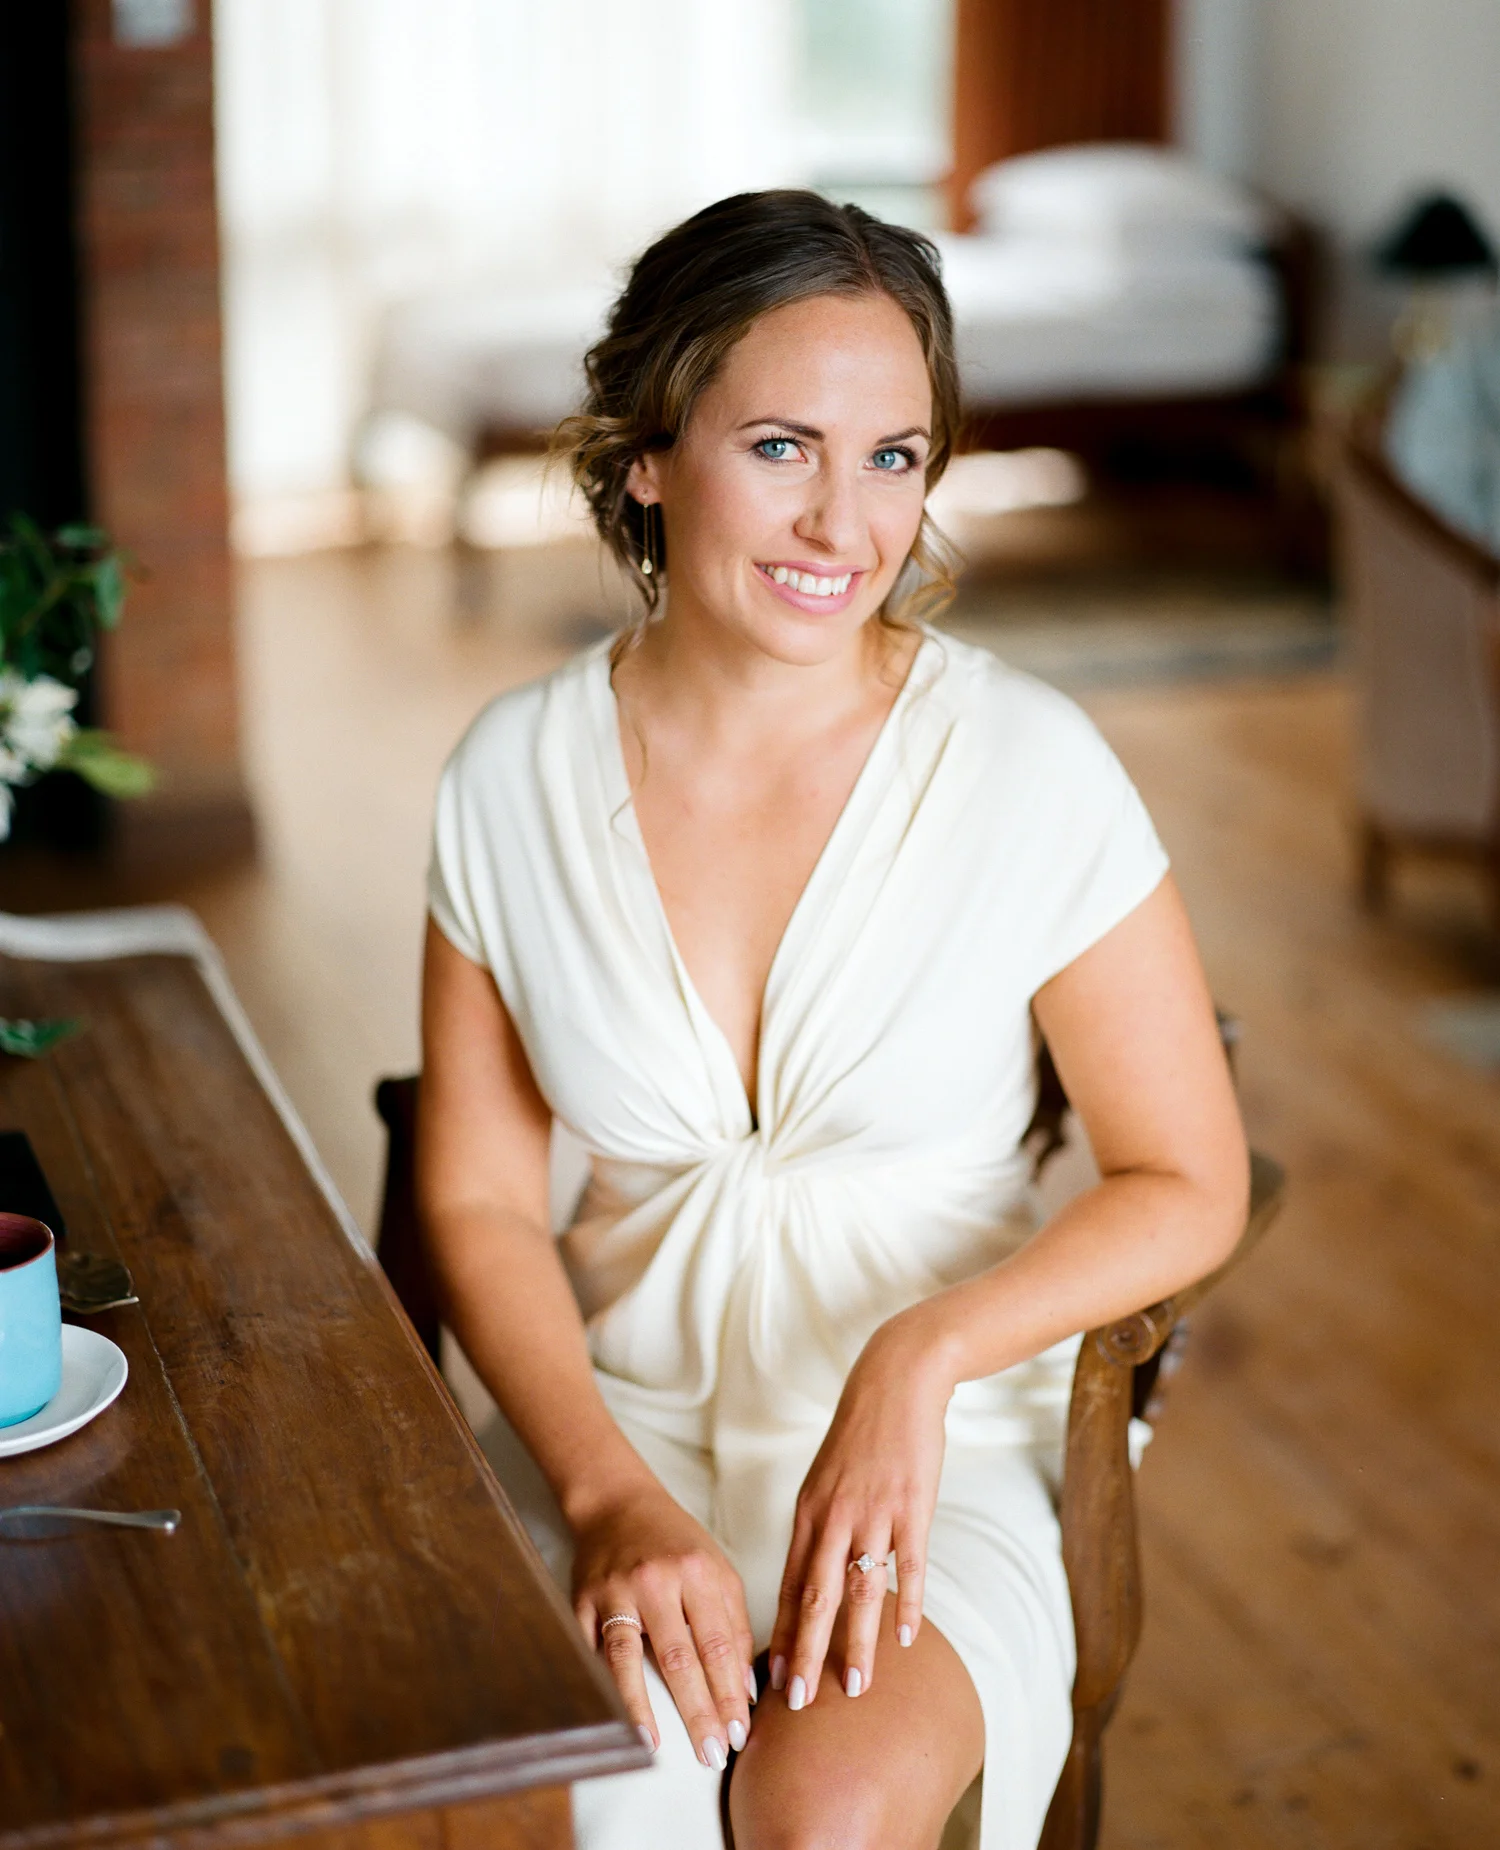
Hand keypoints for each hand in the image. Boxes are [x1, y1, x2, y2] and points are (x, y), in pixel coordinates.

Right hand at [572, 1482, 756, 1768]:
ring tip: (655, 1748)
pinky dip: (601, 1685)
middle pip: (679, 1657)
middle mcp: (655, 1580)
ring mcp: (614, 1591)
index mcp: (696, 1571)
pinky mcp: (582, 1601)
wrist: (616, 1503)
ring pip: (627, 1658)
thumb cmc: (674, 1542)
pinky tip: (612, 1717)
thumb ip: (734, 1626)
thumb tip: (742, 1692)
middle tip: (711, 1753)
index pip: (718, 1644)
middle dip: (698, 1711)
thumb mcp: (716, 1570)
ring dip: (643, 1708)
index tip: (739, 1733)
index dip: (729, 1693)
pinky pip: (591, 1650)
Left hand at [769, 1321, 951, 1708]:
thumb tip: (809, 1583)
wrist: (895, 1384)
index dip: (781, 1634)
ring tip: (854, 1689)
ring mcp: (874, 1512)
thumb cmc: (859, 1437)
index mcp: (809, 1513)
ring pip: (859, 1590)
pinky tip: (905, 1636)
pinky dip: (906, 1602)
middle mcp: (834, 1517)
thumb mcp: (825, 1482)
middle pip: (814, 1597)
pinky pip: (908, 1564)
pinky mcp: (912, 1506)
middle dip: (805, 1653)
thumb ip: (819, 1531)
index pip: (788, 1585)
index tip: (771, 1680)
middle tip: (797, 1703)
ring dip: (855, 1643)